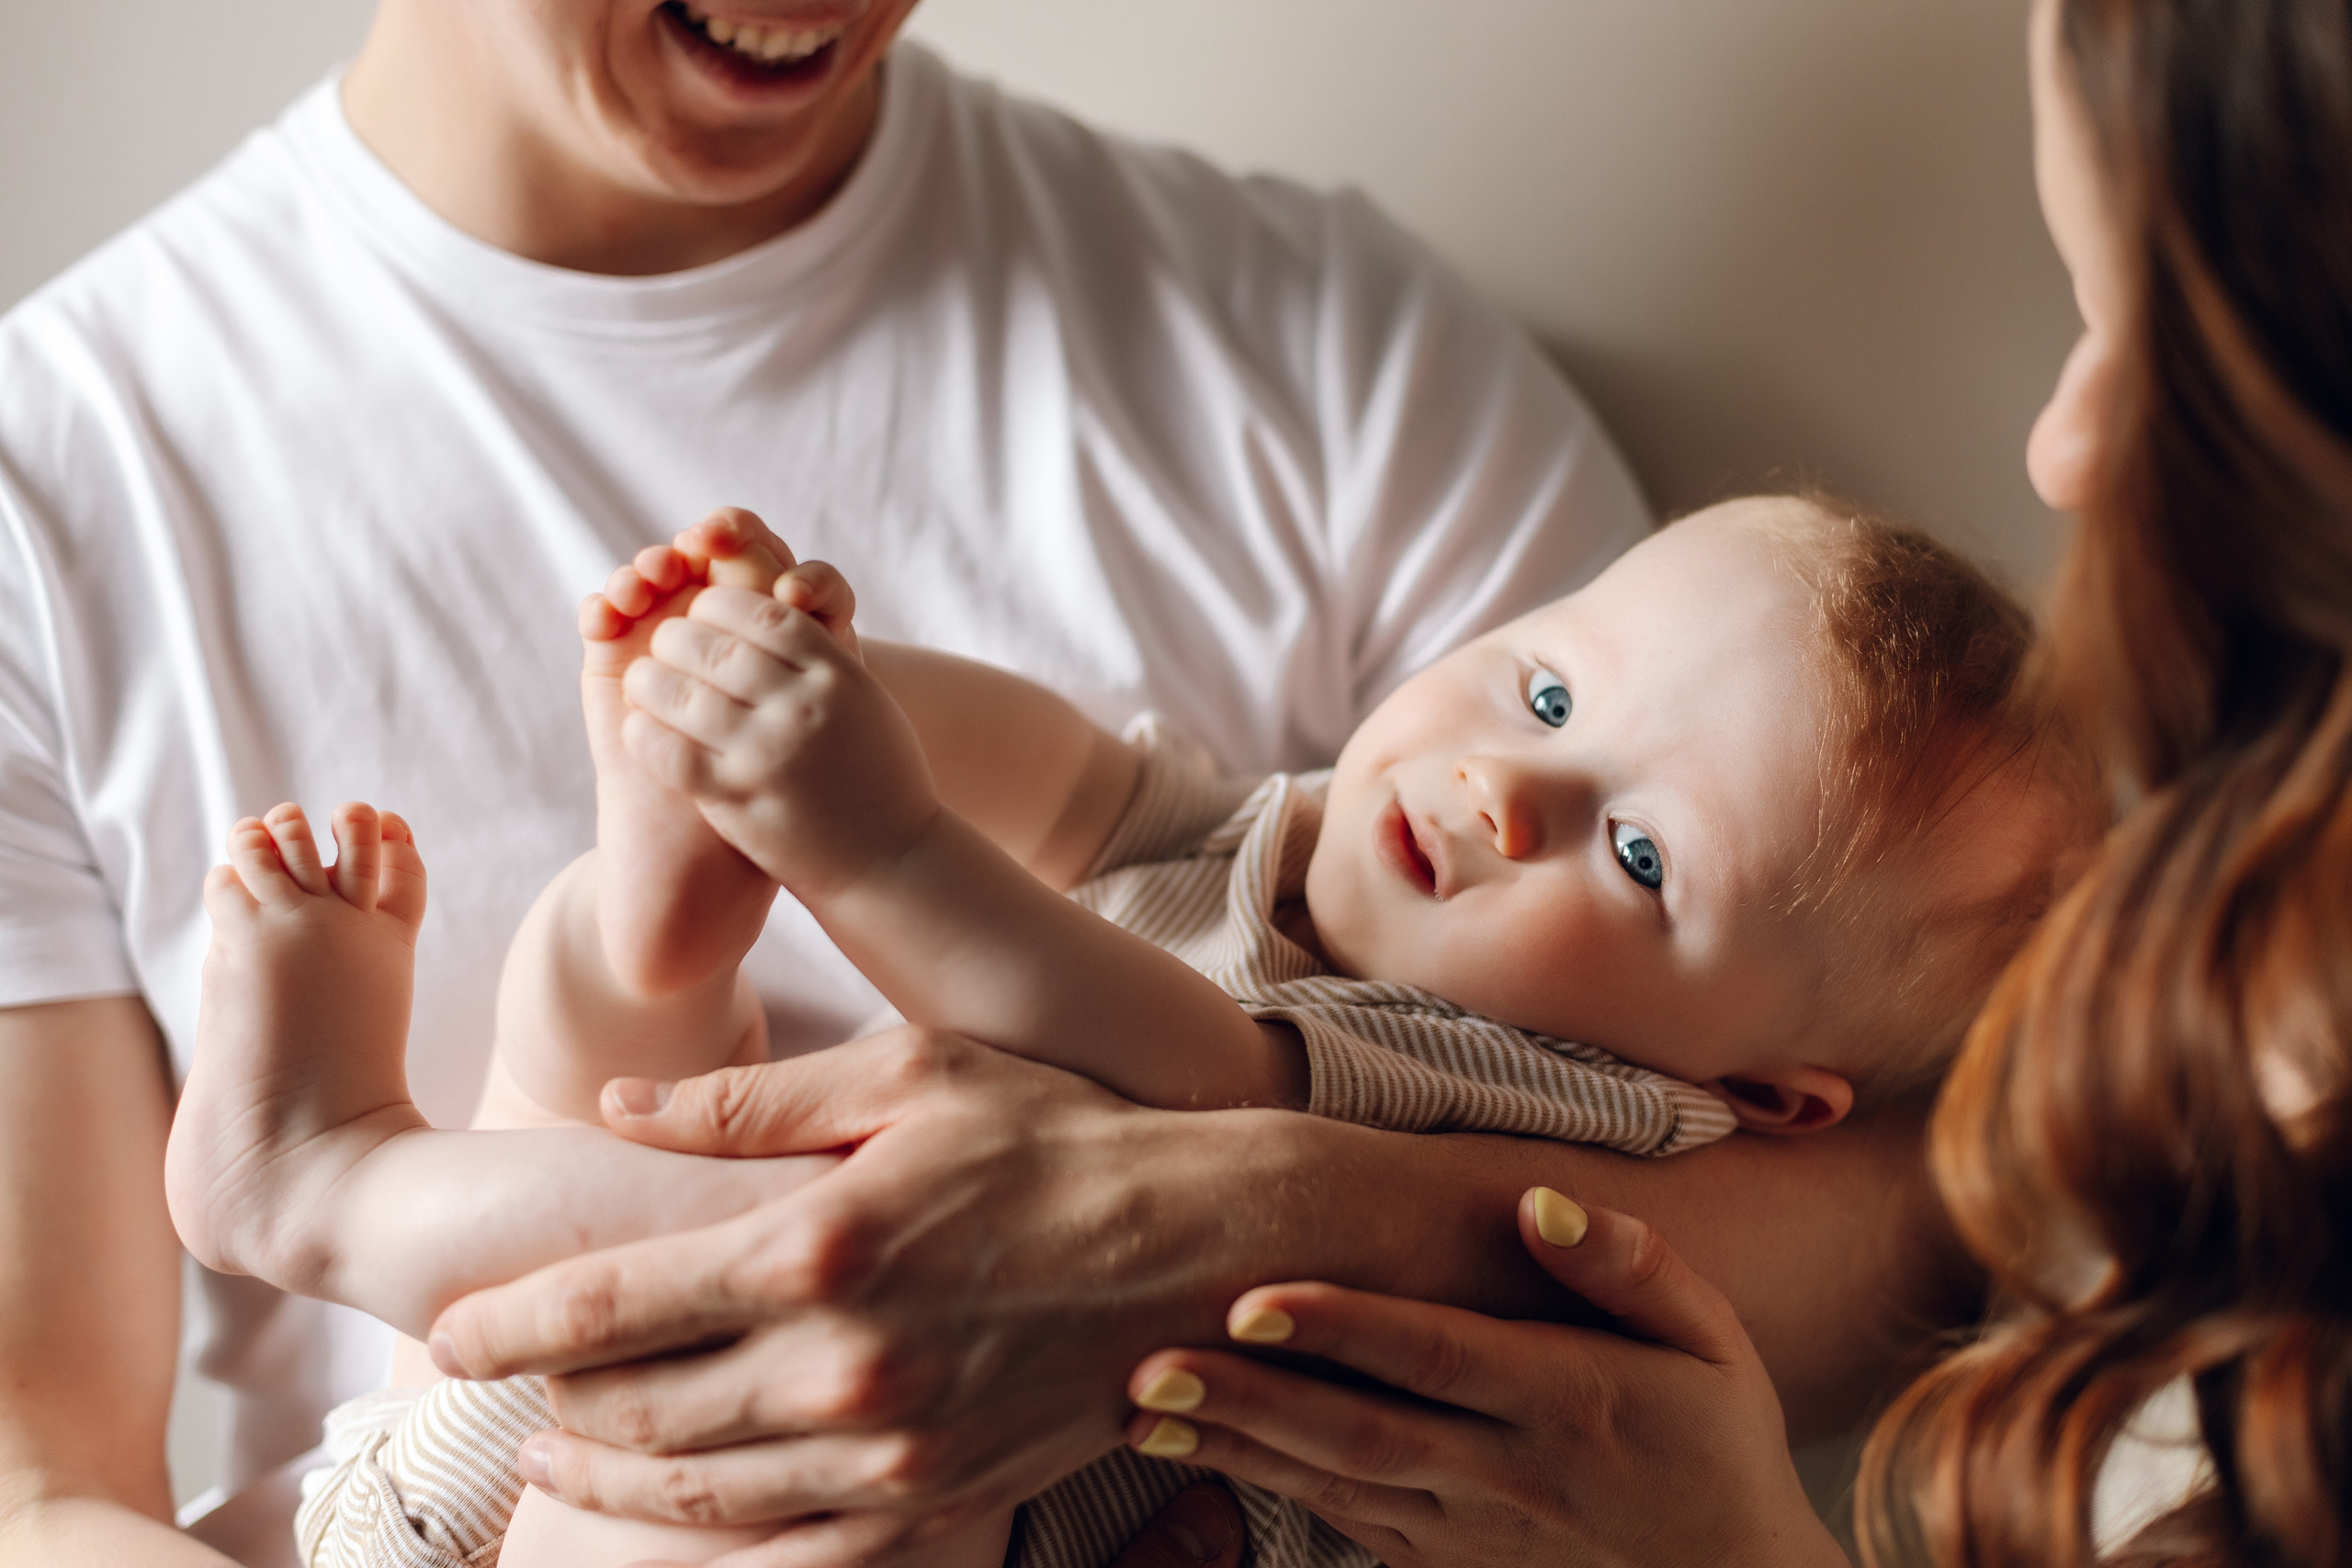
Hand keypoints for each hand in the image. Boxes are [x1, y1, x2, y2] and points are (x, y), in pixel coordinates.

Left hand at [424, 1030, 1295, 1554]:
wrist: (1201, 1250)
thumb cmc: (1057, 1139)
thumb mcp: (907, 1077)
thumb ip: (748, 1103)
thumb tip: (618, 1110)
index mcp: (815, 1247)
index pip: (607, 1305)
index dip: (507, 1326)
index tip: (445, 1333)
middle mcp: (839, 1365)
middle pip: (634, 1413)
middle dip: (543, 1404)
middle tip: (493, 1391)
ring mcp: (888, 1449)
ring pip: (696, 1496)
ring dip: (605, 1482)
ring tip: (556, 1455)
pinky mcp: (935, 1497)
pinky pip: (794, 1547)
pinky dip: (715, 1541)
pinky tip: (679, 1514)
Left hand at [619, 573, 939, 899]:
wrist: (891, 864)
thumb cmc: (879, 778)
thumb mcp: (866, 703)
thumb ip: (821, 660)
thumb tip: (772, 604)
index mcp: (839, 676)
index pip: (762, 612)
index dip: (720, 604)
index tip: (703, 613)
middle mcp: (803, 708)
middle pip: (713, 645)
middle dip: (675, 636)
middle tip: (663, 644)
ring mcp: (767, 754)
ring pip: (679, 692)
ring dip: (648, 680)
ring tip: (642, 682)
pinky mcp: (736, 799)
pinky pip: (668, 751)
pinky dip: (644, 733)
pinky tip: (641, 730)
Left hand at [1120, 1189, 1844, 1567]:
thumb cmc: (1718, 1444)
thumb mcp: (1711, 1341)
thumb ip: (1629, 1265)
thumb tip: (1534, 1202)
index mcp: (1569, 1399)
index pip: (1436, 1356)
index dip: (1342, 1329)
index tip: (1251, 1302)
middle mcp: (1508, 1471)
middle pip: (1359, 1432)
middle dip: (1249, 1402)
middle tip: (1148, 1369)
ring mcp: (1471, 1532)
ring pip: (1336, 1488)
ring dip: (1236, 1450)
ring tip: (1142, 1413)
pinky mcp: (1447, 1566)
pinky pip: (1350, 1526)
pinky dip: (1272, 1491)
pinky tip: (1202, 1457)